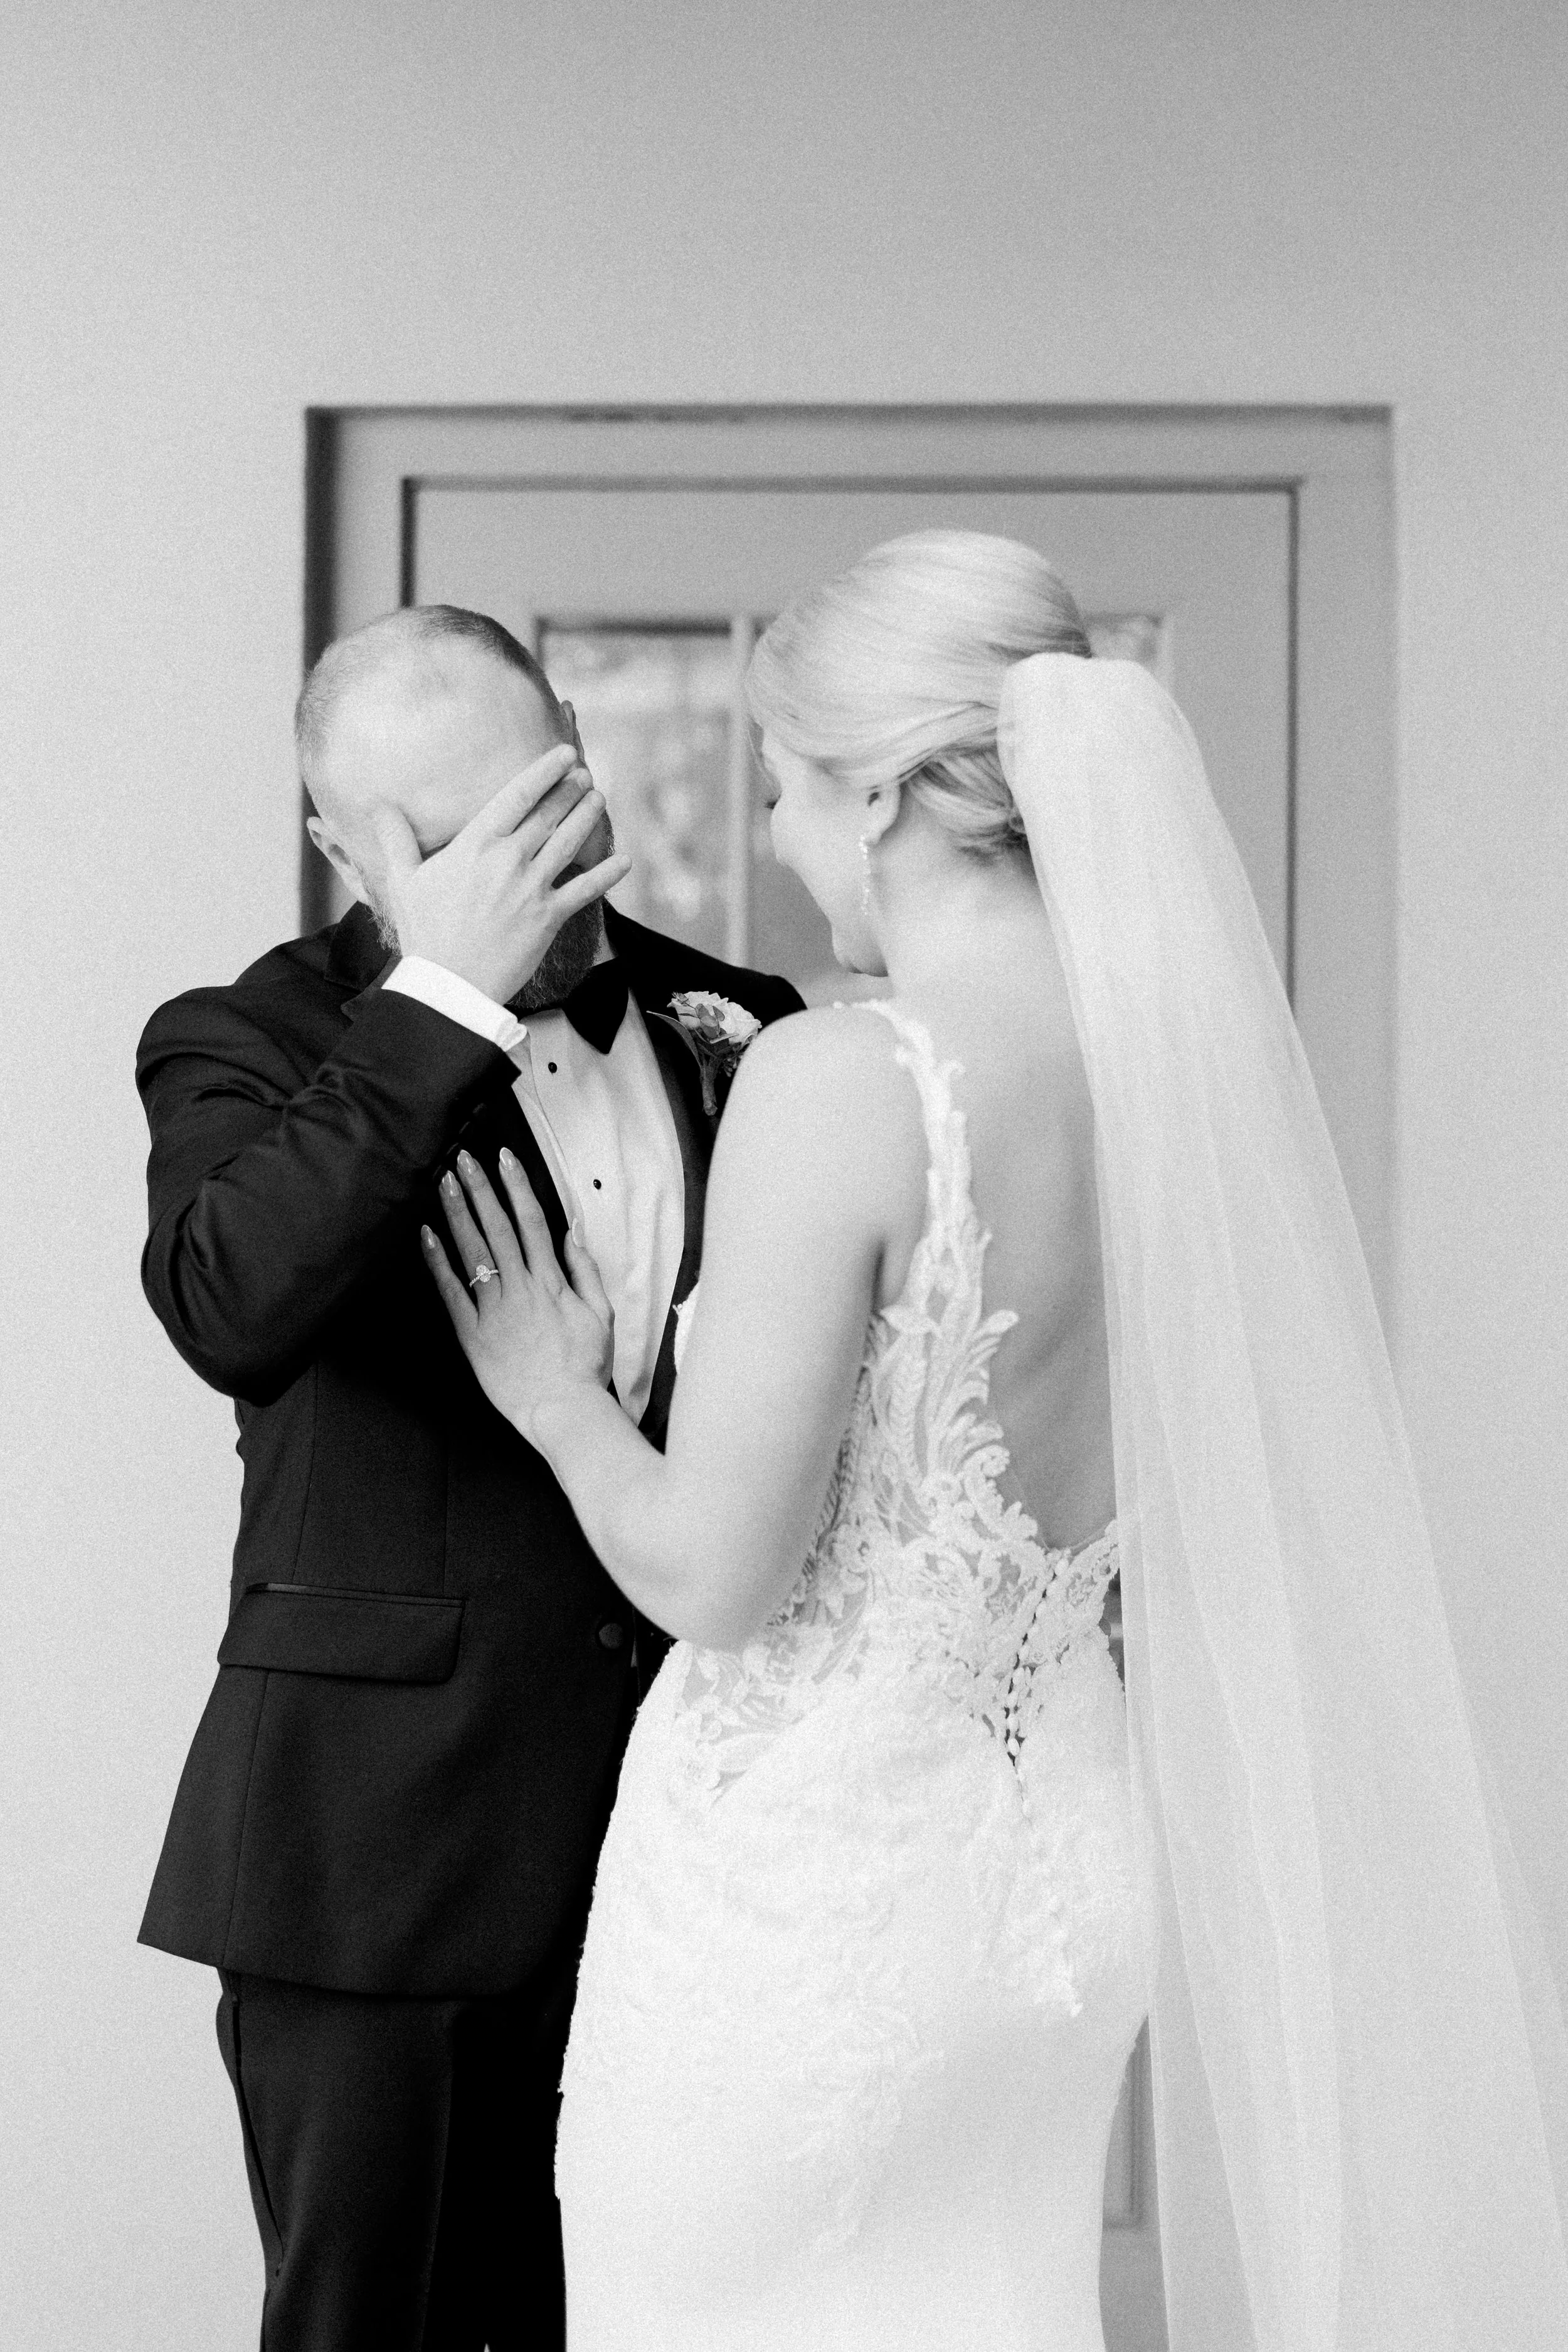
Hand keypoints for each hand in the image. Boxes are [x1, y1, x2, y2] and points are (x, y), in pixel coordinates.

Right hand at [372, 741, 630, 1004]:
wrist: (449, 984)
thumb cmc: (425, 932)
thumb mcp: (403, 881)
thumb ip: (397, 839)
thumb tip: (378, 805)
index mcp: (476, 845)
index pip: (517, 795)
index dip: (545, 770)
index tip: (563, 753)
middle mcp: (509, 860)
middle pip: (549, 814)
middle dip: (570, 790)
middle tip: (583, 774)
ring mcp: (533, 888)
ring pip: (569, 842)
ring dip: (587, 817)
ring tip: (598, 798)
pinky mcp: (550, 918)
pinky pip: (586, 890)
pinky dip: (607, 874)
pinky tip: (624, 860)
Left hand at [423, 1148, 614, 1440]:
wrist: (563, 1411)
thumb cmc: (585, 1366)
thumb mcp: (601, 1314)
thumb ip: (585, 1271)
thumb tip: (572, 1232)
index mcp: (551, 1282)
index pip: (531, 1222)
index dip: (516, 1187)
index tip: (505, 1158)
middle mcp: (520, 1288)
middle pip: (497, 1228)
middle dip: (480, 1189)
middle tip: (463, 1157)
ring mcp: (493, 1310)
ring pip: (472, 1252)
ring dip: (457, 1214)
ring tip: (444, 1183)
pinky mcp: (472, 1335)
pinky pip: (451, 1292)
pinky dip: (438, 1262)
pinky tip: (426, 1235)